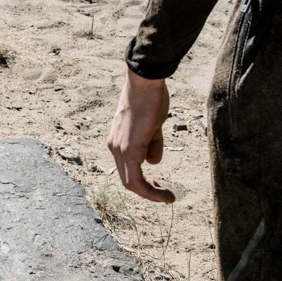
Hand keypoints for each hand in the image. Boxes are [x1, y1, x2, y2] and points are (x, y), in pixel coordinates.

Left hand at [107, 68, 175, 203]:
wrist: (145, 82)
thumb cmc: (151, 98)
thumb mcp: (153, 125)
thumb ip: (152, 144)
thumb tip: (153, 162)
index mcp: (118, 142)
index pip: (127, 169)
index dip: (142, 181)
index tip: (158, 184)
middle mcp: (114, 148)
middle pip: (127, 179)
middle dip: (146, 191)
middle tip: (163, 194)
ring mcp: (119, 150)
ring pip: (131, 183)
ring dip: (150, 194)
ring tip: (167, 197)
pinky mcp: (129, 150)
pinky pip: (136, 180)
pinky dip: (150, 191)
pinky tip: (163, 194)